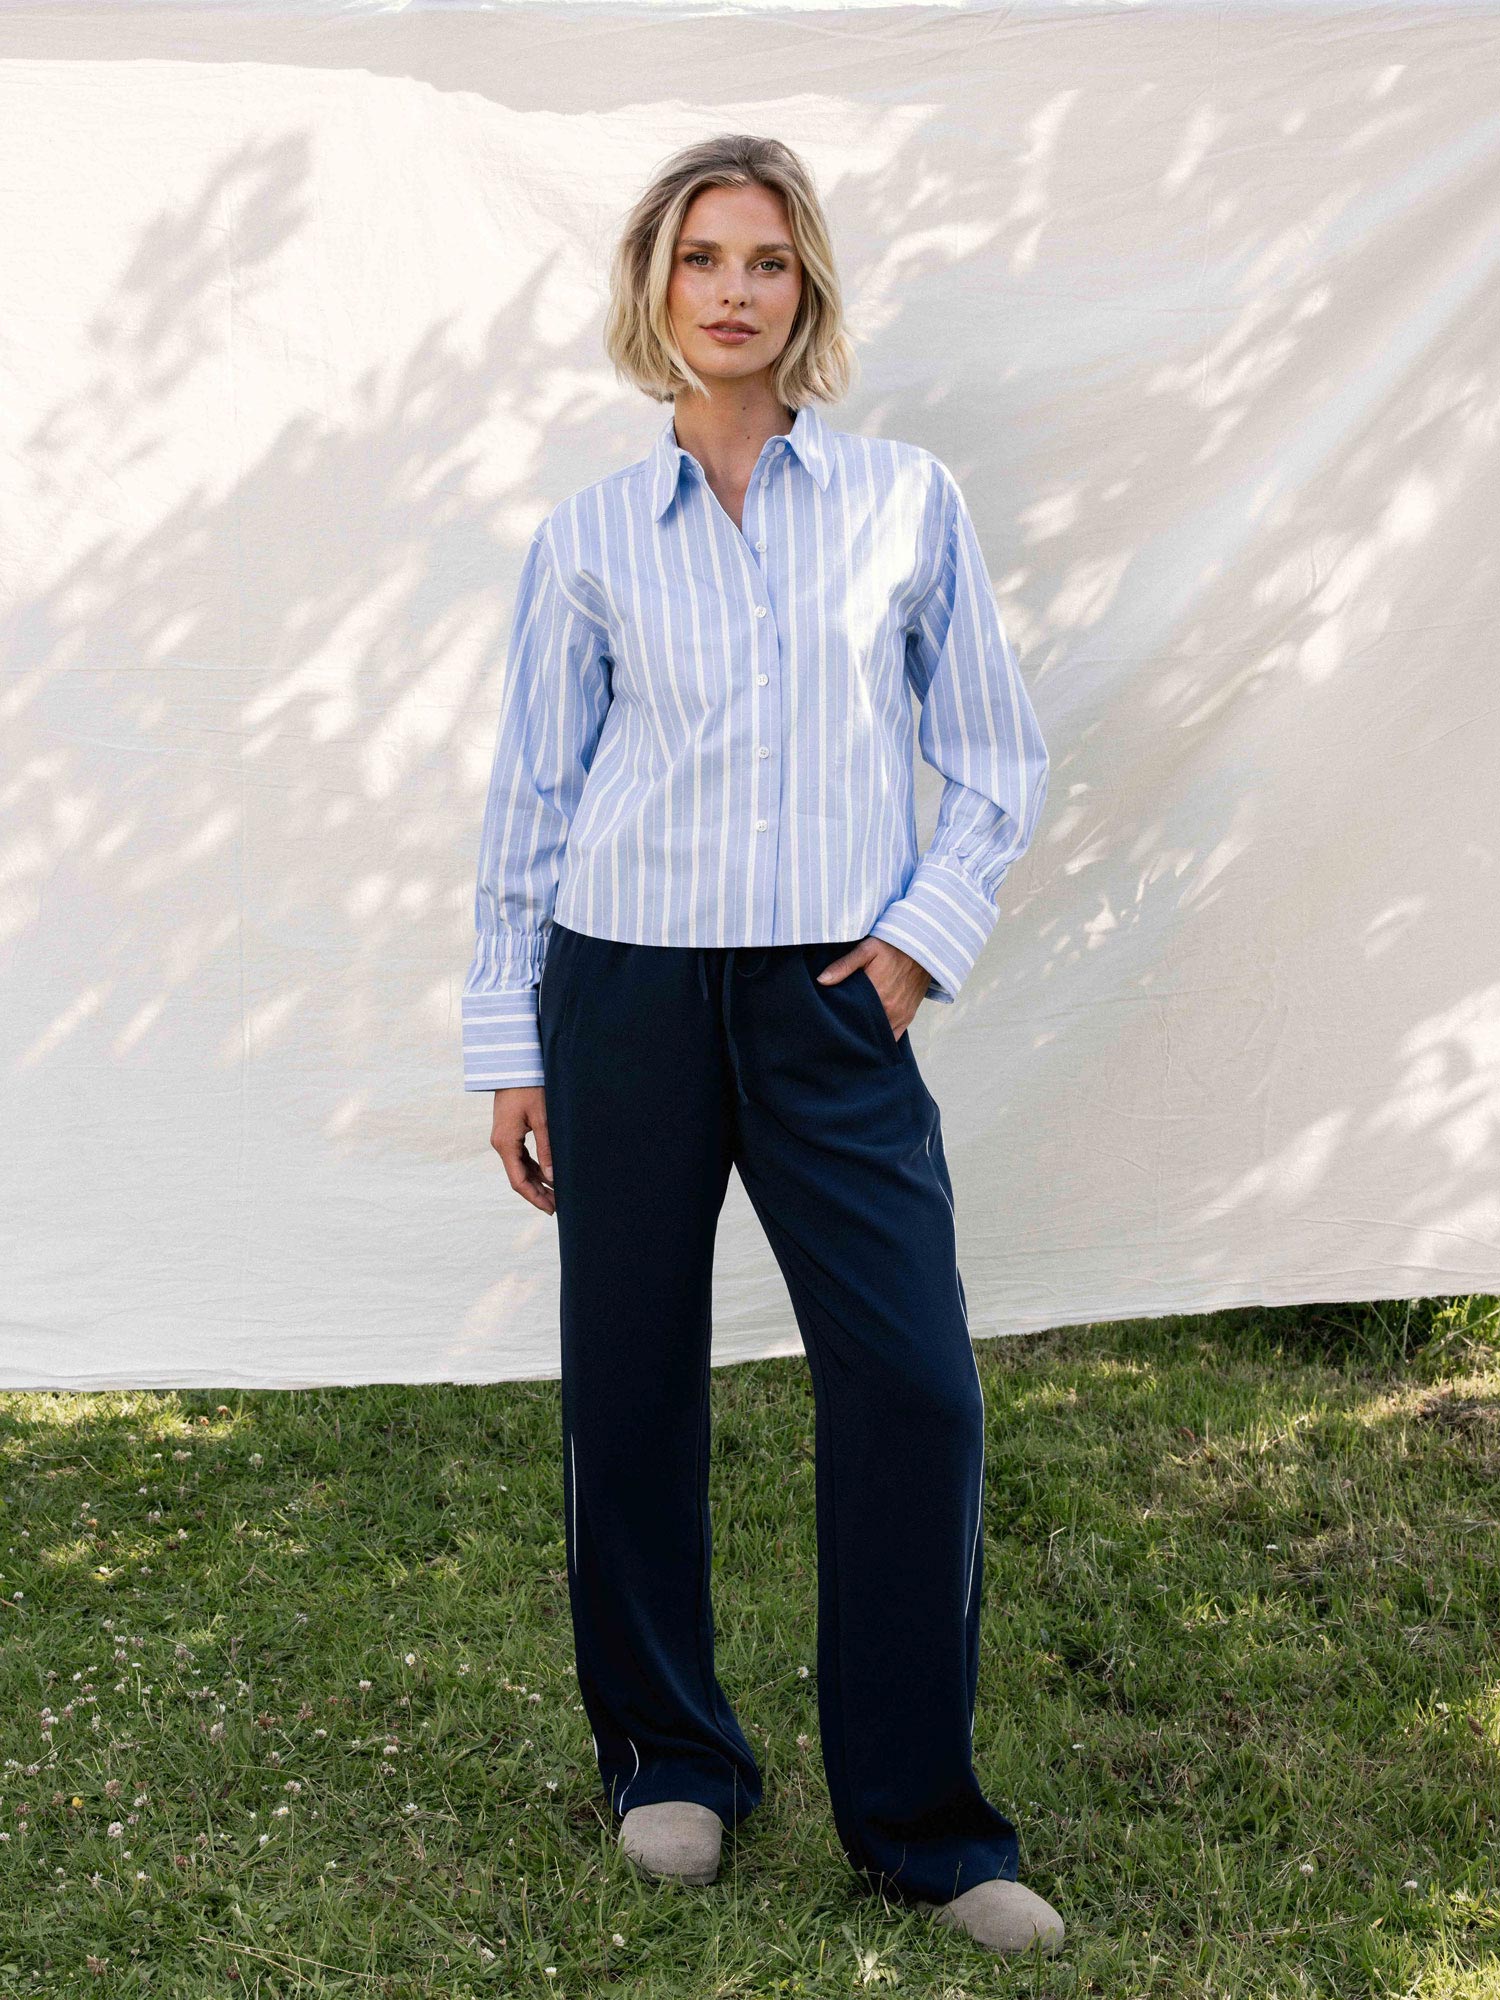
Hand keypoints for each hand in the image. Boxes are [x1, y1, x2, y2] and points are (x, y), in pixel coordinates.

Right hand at [490, 1085, 554, 1214]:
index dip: (535, 1197)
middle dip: (538, 1193)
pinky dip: (535, 1168)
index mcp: (506, 1143)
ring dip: (537, 1181)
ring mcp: (504, 1139)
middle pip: (519, 1177)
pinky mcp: (510, 1132)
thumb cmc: (529, 1088)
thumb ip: (547, 1148)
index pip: (519, 1180)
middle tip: (557, 1207)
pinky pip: (522, 1157)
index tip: (551, 1209)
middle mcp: (501, 1144)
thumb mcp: (542, 1118)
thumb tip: (552, 1177)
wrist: (513, 1066)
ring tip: (556, 1194)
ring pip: (521, 1168)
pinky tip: (549, 1176)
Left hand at [815, 936, 929, 1041]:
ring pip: (878, 1035)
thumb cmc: (892, 946)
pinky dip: (883, 1040)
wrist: (923, 947)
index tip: (829, 1021)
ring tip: (853, 1035)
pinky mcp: (908, 1016)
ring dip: (867, 1036)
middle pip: (864, 1028)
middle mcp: (888, 1009)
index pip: (851, 1017)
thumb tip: (822, 980)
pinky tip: (872, 1041)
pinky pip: (894, 1037)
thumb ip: (844, 966)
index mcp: (875, 994)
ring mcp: (899, 1015)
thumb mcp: (867, 949)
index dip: (839, 1021)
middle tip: (838, 1029)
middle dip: (851, 1029)